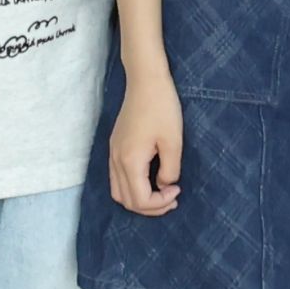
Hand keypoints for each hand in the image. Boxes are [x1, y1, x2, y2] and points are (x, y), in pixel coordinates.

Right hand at [109, 69, 183, 216]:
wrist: (146, 81)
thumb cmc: (162, 107)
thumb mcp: (173, 141)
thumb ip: (170, 169)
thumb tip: (165, 185)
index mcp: (129, 161)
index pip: (139, 200)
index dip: (160, 203)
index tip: (177, 190)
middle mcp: (116, 160)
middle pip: (126, 201)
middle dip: (150, 207)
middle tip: (172, 199)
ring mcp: (112, 153)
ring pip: (118, 192)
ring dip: (139, 199)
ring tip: (161, 194)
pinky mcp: (115, 146)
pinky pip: (117, 178)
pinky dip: (132, 187)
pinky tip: (150, 180)